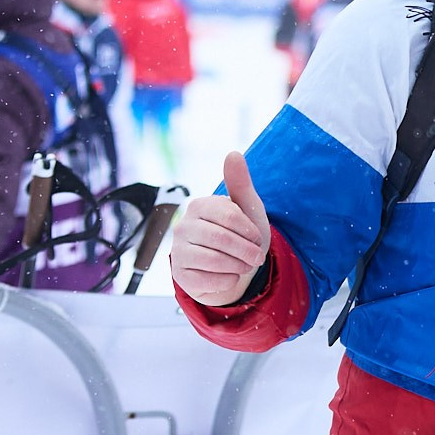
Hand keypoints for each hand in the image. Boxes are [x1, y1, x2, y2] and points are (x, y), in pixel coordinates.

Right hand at [168, 152, 272, 306]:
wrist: (235, 269)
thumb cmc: (242, 236)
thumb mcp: (247, 209)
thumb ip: (240, 183)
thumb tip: (233, 153)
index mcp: (199, 206)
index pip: (229, 215)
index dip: (250, 230)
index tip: (257, 238)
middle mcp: (182, 226)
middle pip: (221, 239)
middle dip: (247, 251)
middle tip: (257, 257)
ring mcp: (177, 251)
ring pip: (214, 261)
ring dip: (239, 266)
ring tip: (244, 266)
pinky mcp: (180, 275)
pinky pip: (207, 281)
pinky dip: (227, 281)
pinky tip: (229, 276)